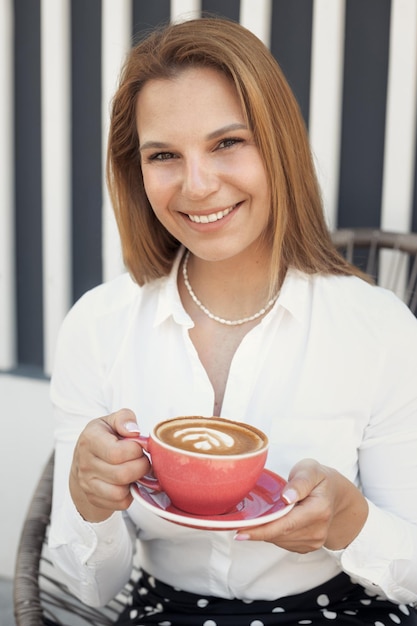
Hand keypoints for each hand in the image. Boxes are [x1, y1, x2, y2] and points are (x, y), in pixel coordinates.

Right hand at [69, 408, 150, 522]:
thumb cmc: (103, 438)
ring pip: (120, 492)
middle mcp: (85, 463)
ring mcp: (87, 484)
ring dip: (135, 481)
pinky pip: (120, 503)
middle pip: (122, 474)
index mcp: (90, 439)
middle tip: (143, 459)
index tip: (139, 446)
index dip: (136, 450)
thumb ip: (124, 418)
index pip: (117, 452)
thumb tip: (134, 432)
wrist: (83, 461)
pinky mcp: (94, 498)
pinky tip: (130, 481)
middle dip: (141, 466)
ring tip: (136, 470)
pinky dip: (130, 494)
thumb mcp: (111, 421)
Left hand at [235, 458, 367, 551]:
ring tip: (259, 514)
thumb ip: (299, 482)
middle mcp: (317, 530)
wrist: (336, 495)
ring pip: (279, 540)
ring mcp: (314, 541)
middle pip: (279, 534)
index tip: (240, 532)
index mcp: (319, 510)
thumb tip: (286, 497)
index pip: (285, 524)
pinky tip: (272, 520)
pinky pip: (283, 542)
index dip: (261, 530)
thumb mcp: (311, 469)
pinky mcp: (308, 547)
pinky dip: (273, 533)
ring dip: (265, 530)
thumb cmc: (320, 479)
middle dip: (257, 529)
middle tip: (237, 521)